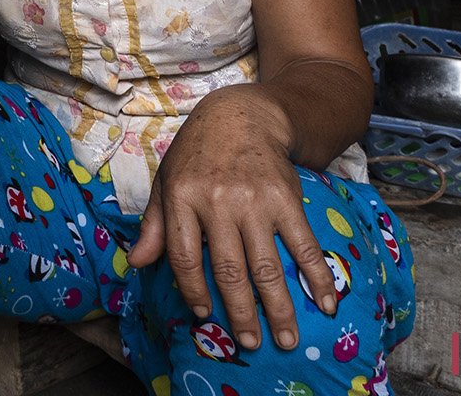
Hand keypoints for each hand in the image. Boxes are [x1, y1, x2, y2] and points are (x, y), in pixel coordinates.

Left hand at [126, 85, 337, 352]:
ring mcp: (254, 201)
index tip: (202, 314)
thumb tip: (136, 263)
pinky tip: (324, 302)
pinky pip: (302, 244)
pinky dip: (315, 276)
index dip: (191, 289)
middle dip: (241, 312)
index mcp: (181, 199)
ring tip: (284, 337)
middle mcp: (217, 203)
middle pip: (228, 270)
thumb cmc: (197, 154)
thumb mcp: (166, 181)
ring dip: (278, 307)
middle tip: (251, 344)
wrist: (242, 115)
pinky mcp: (286, 199)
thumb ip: (154, 225)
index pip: (183, 256)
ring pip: (266, 265)